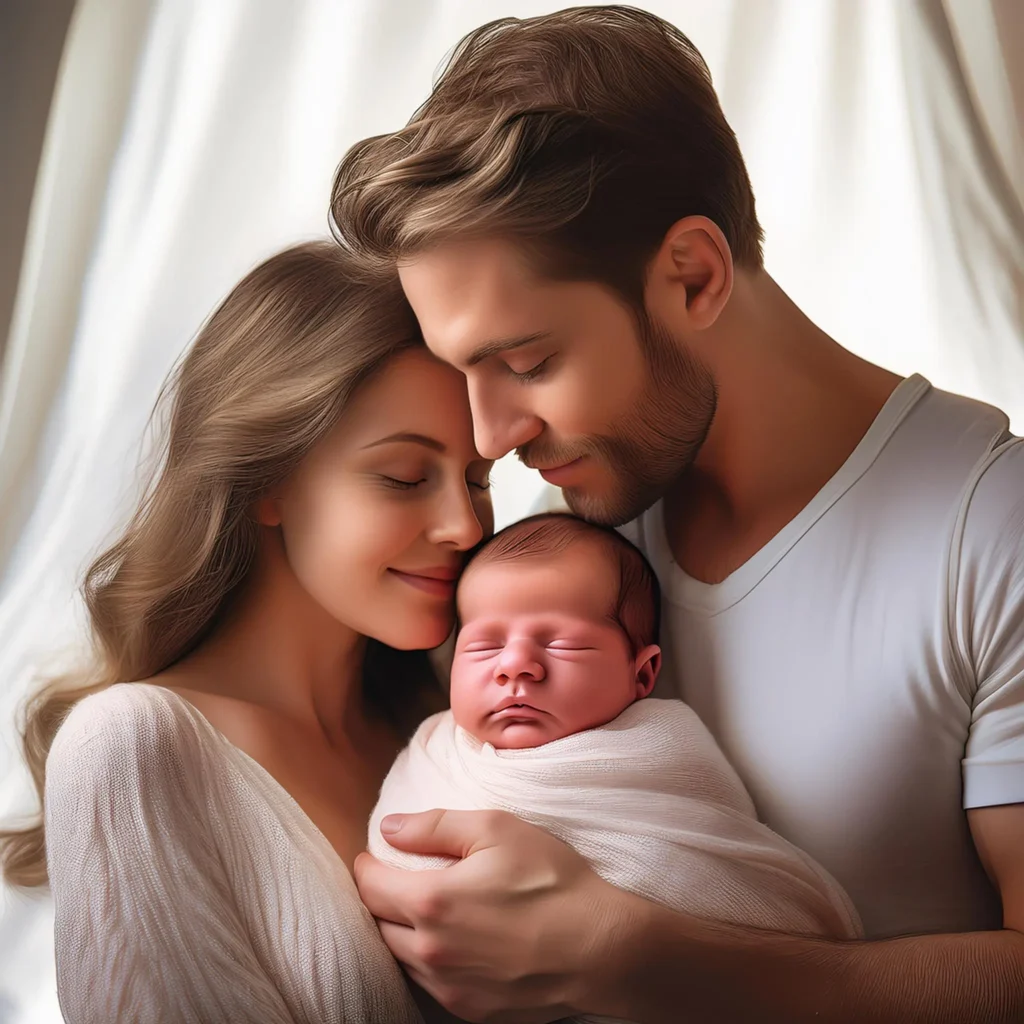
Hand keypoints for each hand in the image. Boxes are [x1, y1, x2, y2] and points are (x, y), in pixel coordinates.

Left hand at [354, 809, 631, 1022]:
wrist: (600, 947)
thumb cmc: (551, 880)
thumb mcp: (497, 830)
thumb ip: (435, 826)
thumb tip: (389, 829)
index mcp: (431, 901)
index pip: (370, 885)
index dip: (366, 865)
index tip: (373, 854)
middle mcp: (430, 951)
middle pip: (378, 925)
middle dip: (380, 900)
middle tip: (393, 880)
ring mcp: (449, 987)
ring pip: (400, 959)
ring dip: (400, 933)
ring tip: (420, 910)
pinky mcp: (470, 1010)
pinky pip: (429, 985)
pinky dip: (427, 961)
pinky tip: (449, 943)